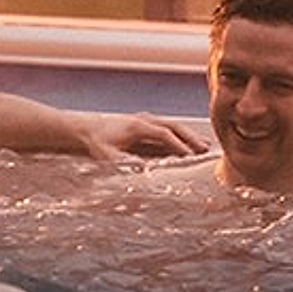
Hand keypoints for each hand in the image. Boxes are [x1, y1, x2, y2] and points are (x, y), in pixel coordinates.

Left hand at [82, 109, 212, 160]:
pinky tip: (189, 145)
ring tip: (204, 147)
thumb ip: (126, 163)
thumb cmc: (97, 143)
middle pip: (174, 126)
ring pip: (173, 125)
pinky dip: (180, 135)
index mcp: (138, 126)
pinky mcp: (147, 124)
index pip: (165, 134)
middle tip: (205, 150)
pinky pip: (168, 128)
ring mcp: (147, 120)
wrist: (87, 130)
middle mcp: (145, 120)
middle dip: (190, 138)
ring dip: (189, 135)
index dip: (179, 145)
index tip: (190, 157)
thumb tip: (143, 171)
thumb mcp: (108, 157)